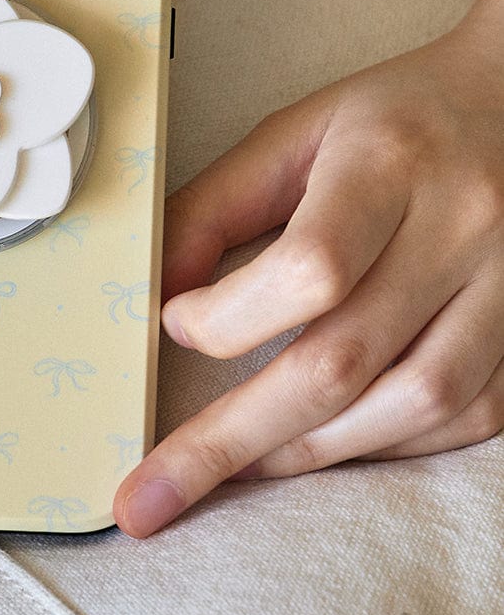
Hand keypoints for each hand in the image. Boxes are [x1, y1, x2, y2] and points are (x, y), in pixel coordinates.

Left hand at [114, 0, 503, 536]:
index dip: (230, 318)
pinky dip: (385, 442)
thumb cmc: (395, 119)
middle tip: (151, 495)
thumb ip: (217, 207)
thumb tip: (157, 294)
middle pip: (345, 360)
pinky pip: (462, 418)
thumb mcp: (295, 132)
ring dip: (308, 451)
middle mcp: (459, 227)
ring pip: (411, 405)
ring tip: (234, 469)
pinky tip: (326, 441)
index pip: (311, 267)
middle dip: (234, 438)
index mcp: (388, 162)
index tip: (175, 326)